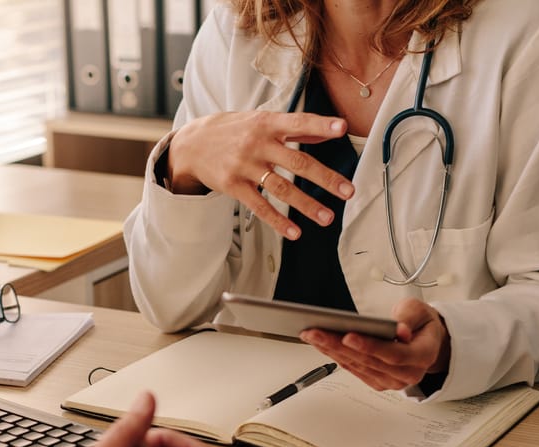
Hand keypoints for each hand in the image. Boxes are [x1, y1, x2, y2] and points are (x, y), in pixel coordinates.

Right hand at [167, 110, 353, 239]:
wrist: (192, 145)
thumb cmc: (232, 131)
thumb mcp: (260, 121)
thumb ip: (295, 128)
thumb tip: (328, 132)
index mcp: (267, 123)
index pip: (298, 122)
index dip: (320, 126)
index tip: (342, 129)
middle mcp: (257, 144)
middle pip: (296, 162)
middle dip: (324, 178)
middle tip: (347, 191)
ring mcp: (244, 166)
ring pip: (281, 188)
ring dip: (306, 205)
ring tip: (327, 217)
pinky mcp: (233, 187)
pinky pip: (260, 207)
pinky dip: (278, 221)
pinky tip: (294, 232)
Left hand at [300, 298, 450, 391]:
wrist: (424, 339)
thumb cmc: (420, 323)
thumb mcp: (420, 311)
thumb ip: (409, 318)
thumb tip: (399, 330)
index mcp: (422, 356)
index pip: (394, 355)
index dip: (369, 346)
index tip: (347, 336)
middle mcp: (407, 374)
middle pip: (368, 361)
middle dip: (338, 345)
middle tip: (316, 332)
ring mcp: (390, 381)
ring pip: (356, 366)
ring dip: (330, 350)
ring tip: (311, 335)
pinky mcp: (376, 382)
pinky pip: (352, 369)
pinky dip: (334, 355)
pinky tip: (319, 344)